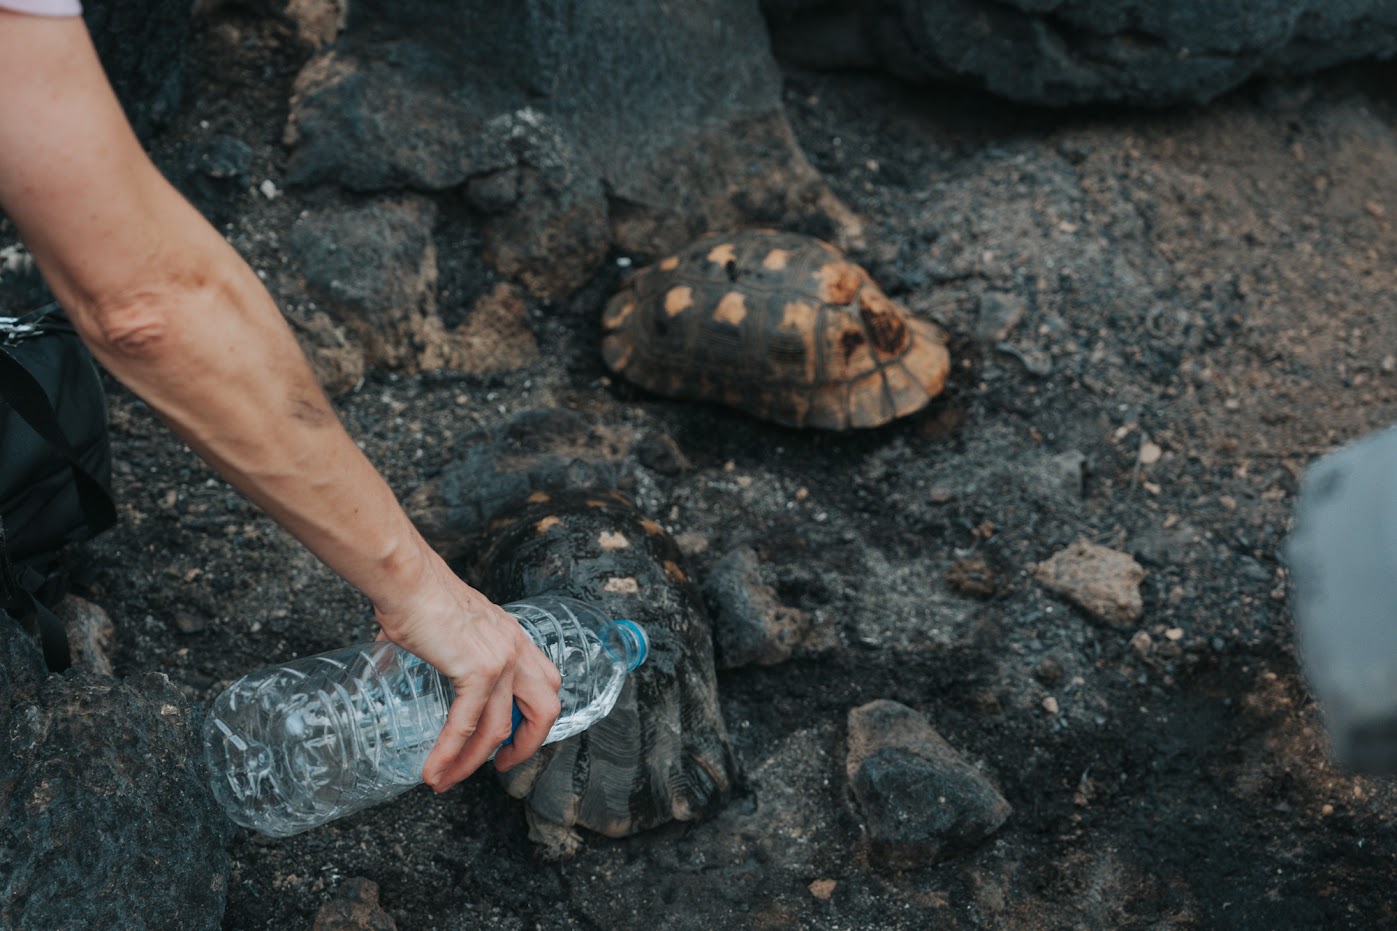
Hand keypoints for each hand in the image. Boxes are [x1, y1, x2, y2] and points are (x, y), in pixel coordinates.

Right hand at [373, 551, 561, 791]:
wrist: (404, 579)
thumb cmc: (414, 595)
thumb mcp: (444, 628)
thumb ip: (433, 650)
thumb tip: (387, 665)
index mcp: (513, 637)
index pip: (544, 683)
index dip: (534, 717)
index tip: (511, 739)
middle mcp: (516, 648)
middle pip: (546, 708)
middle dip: (528, 745)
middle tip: (501, 766)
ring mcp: (501, 661)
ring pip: (502, 728)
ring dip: (474, 762)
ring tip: (449, 780)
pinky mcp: (477, 671)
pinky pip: (467, 725)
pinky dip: (450, 754)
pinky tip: (433, 772)